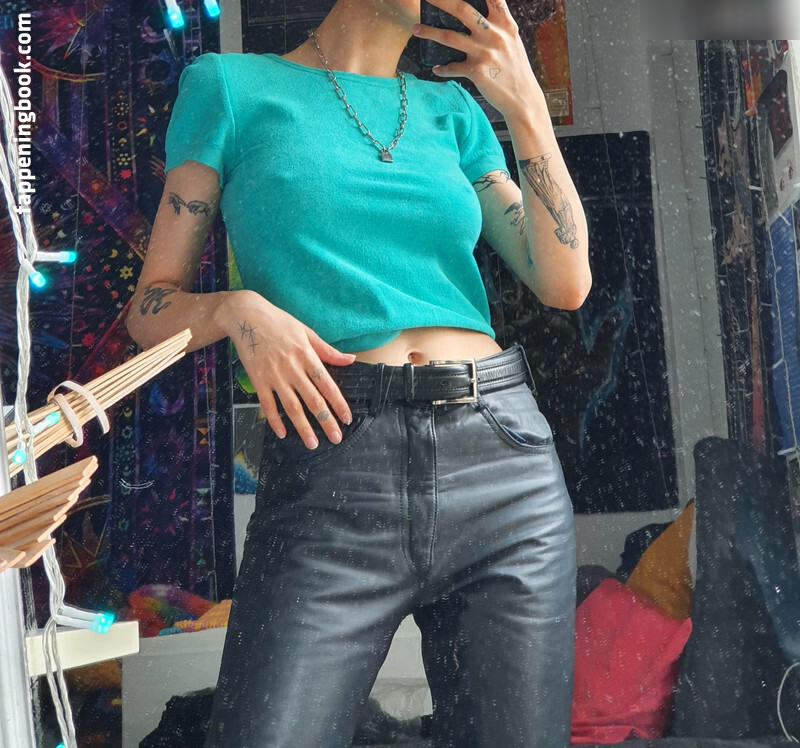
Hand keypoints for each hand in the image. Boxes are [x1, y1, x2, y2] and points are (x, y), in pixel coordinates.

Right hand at [219, 290, 355, 448]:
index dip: (338, 403)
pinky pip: (267, 404)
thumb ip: (328, 351)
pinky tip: (282, 433)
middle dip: (326, 421)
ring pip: (291, 406)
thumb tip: (351, 359)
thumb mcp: (307, 332)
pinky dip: (274, 419)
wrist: (246, 316)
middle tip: (336, 438)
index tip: (347, 418)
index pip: (327, 384)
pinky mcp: (258, 380)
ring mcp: (274, 376)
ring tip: (312, 443)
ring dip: (303, 427)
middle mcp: (292, 368)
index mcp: (307, 356)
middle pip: (312, 400)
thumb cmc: (279, 322)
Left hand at [412, 0, 547, 119]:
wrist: (522, 98)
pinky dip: (442, 69)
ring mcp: (484, 52)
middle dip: (441, 1)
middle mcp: (494, 34)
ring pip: (449, 37)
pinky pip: (452, 67)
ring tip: (416, 29)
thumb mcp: (512, 41)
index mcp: (504, 24)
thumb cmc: (516, 69)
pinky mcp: (476, 71)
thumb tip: (476, 16)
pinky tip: (436, 69)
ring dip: (429, 32)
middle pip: (462, 9)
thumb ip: (497, 25)